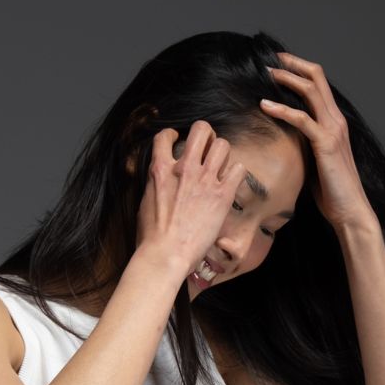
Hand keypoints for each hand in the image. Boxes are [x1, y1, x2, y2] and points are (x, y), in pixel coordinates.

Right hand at [135, 122, 245, 276]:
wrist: (166, 255)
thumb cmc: (152, 237)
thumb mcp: (145, 201)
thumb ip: (156, 184)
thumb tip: (161, 180)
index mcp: (160, 169)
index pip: (165, 135)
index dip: (173, 135)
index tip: (177, 139)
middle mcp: (184, 168)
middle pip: (201, 130)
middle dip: (206, 135)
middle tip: (206, 147)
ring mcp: (205, 181)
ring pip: (223, 145)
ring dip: (223, 154)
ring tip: (220, 166)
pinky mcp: (222, 196)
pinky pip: (239, 170)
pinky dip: (237, 174)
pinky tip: (231, 182)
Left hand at [259, 52, 377, 230]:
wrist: (350, 211)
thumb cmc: (333, 192)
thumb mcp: (316, 161)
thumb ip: (306, 144)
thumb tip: (287, 139)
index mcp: (335, 123)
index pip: (319, 84)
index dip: (300, 70)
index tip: (280, 65)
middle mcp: (336, 120)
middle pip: (316, 77)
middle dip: (292, 64)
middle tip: (270, 60)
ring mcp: (332, 130)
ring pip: (310, 90)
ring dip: (286, 79)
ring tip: (266, 74)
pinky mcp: (325, 144)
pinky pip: (302, 118)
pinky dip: (281, 109)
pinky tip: (264, 105)